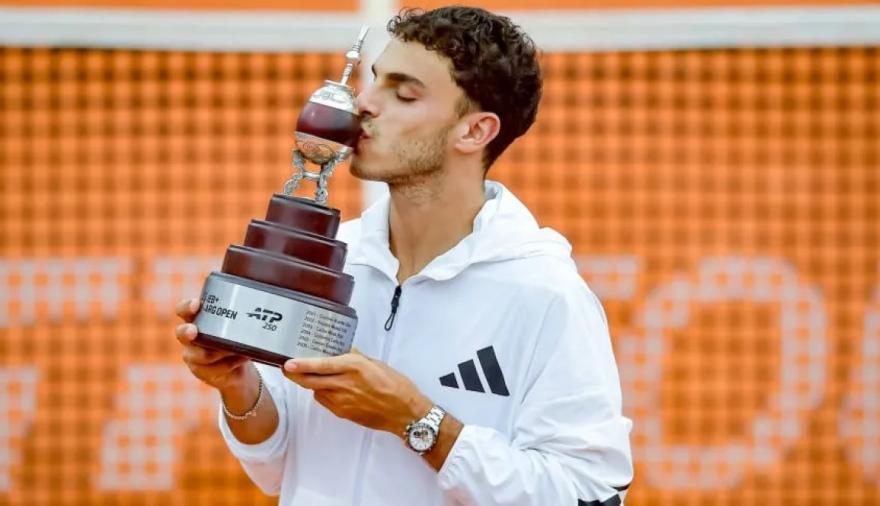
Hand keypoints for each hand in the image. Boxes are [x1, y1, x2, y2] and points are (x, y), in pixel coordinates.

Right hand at [174, 298, 251, 392]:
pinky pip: (216, 369)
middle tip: (194, 331)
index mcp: (197, 320)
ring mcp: (193, 356)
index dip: (187, 307)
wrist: (237, 370)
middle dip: (187, 332)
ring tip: (238, 348)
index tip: (196, 304)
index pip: (184, 310)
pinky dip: (232, 363)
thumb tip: (264, 306)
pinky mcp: (202, 372)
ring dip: (222, 351)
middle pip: (181, 333)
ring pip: (202, 355)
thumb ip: (244, 317)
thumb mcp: (238, 326)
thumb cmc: (236, 339)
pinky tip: (243, 357)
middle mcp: (190, 338)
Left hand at [282, 349, 431, 435]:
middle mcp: (345, 384)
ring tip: (312, 377)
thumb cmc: (396, 386)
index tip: (288, 363)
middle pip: (310, 382)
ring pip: (316, 392)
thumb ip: (357, 357)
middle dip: (295, 376)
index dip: (301, 365)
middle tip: (288, 370)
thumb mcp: (376, 363)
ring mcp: (343, 401)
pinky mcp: (343, 413)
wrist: (404, 412)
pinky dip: (323, 394)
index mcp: (354, 367)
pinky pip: (326, 402)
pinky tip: (330, 389)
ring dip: (311, 385)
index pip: (320, 365)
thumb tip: (344, 351)